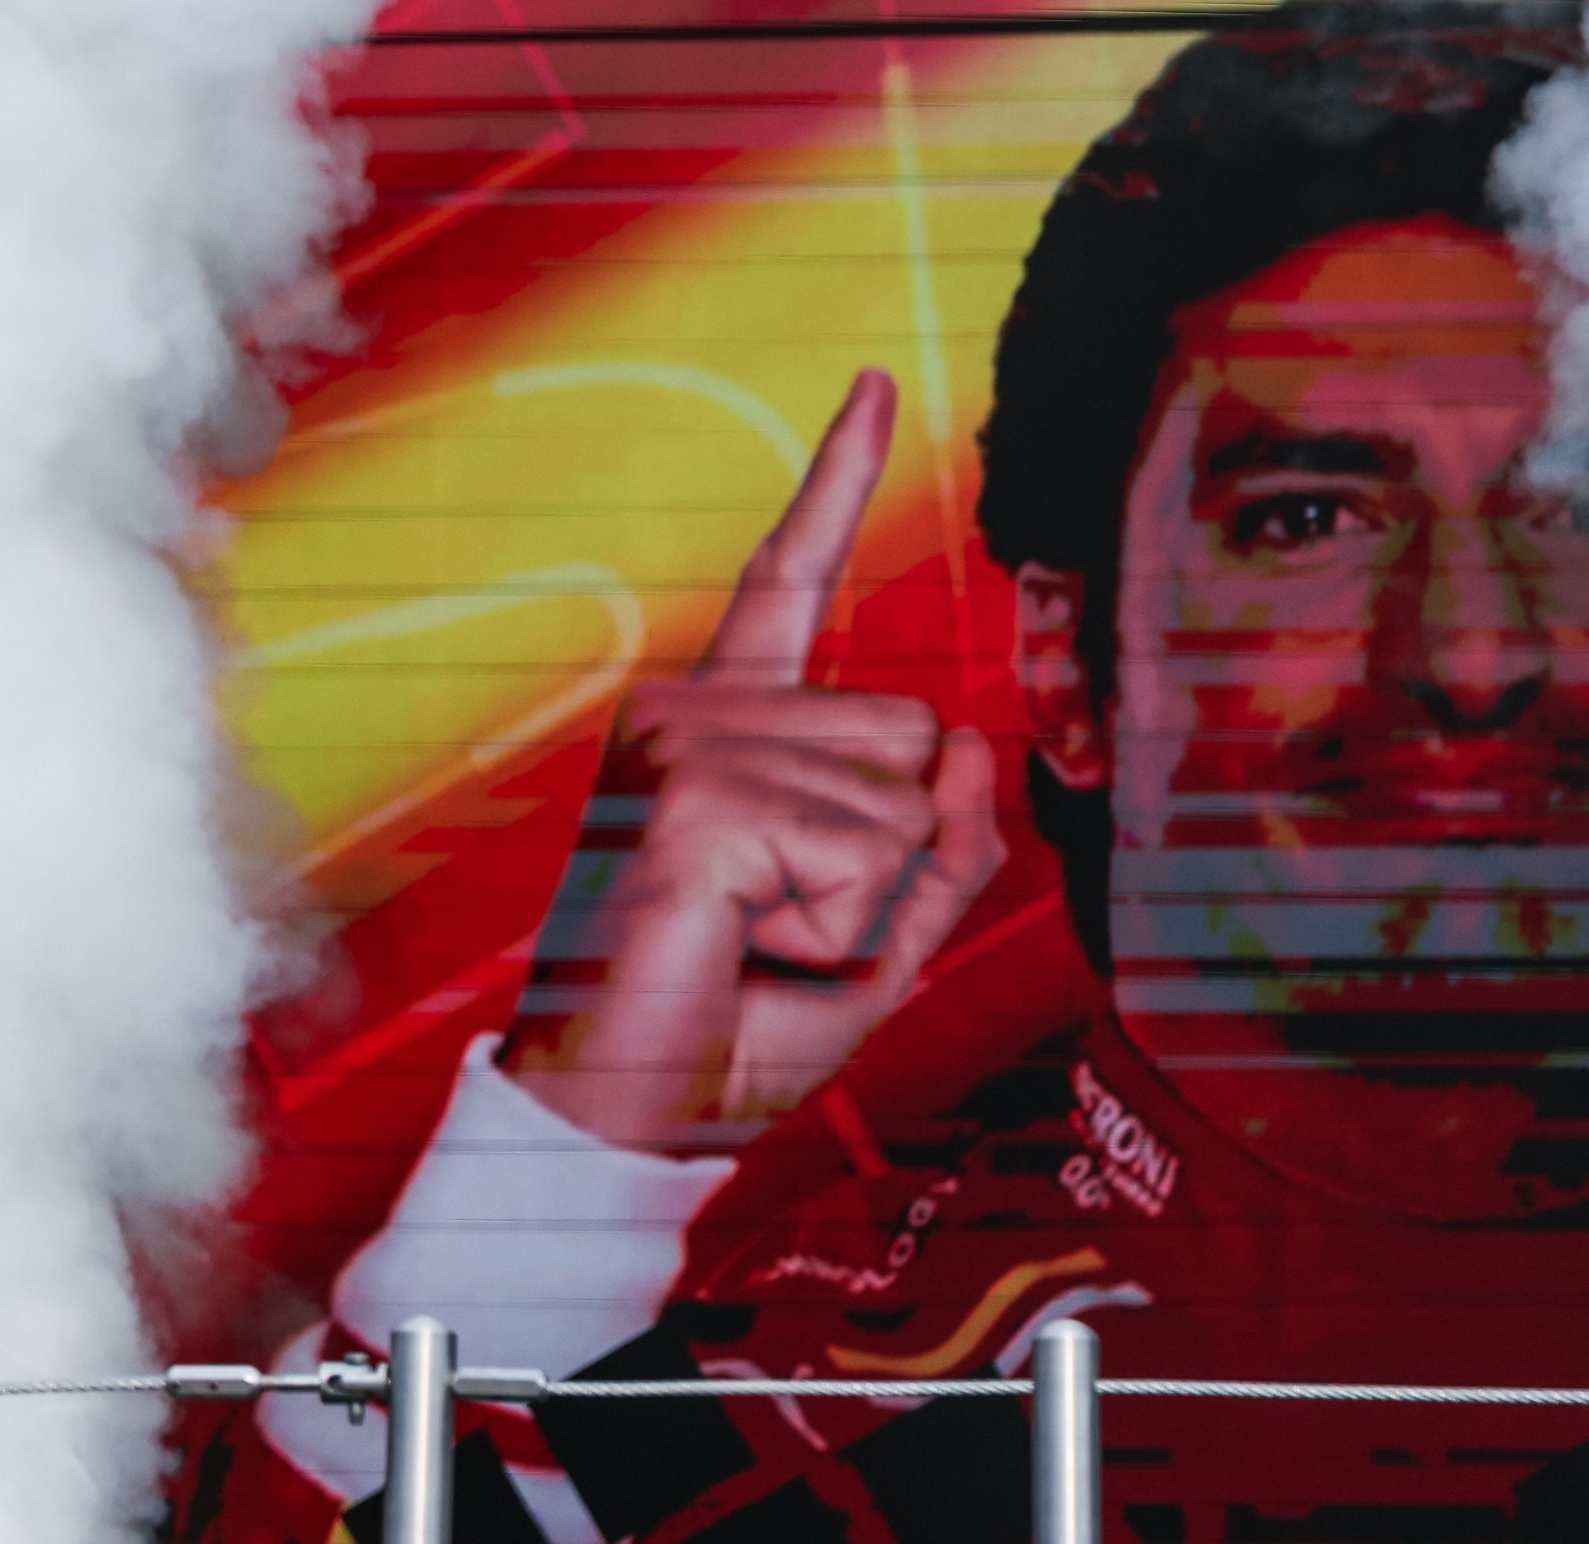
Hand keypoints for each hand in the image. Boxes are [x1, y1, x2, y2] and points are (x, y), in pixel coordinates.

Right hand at [500, 370, 1002, 1152]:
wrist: (620, 1117)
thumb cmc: (729, 1028)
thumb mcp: (879, 933)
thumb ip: (944, 839)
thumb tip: (967, 743)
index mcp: (724, 727)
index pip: (788, 585)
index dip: (833, 481)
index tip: (873, 380)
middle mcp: (693, 713)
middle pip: (912, 732)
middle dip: (890, 858)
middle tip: (775, 930)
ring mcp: (685, 748)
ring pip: (897, 796)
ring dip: (857, 902)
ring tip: (749, 941)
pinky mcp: (695, 801)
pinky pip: (863, 847)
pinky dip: (833, 923)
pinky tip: (741, 943)